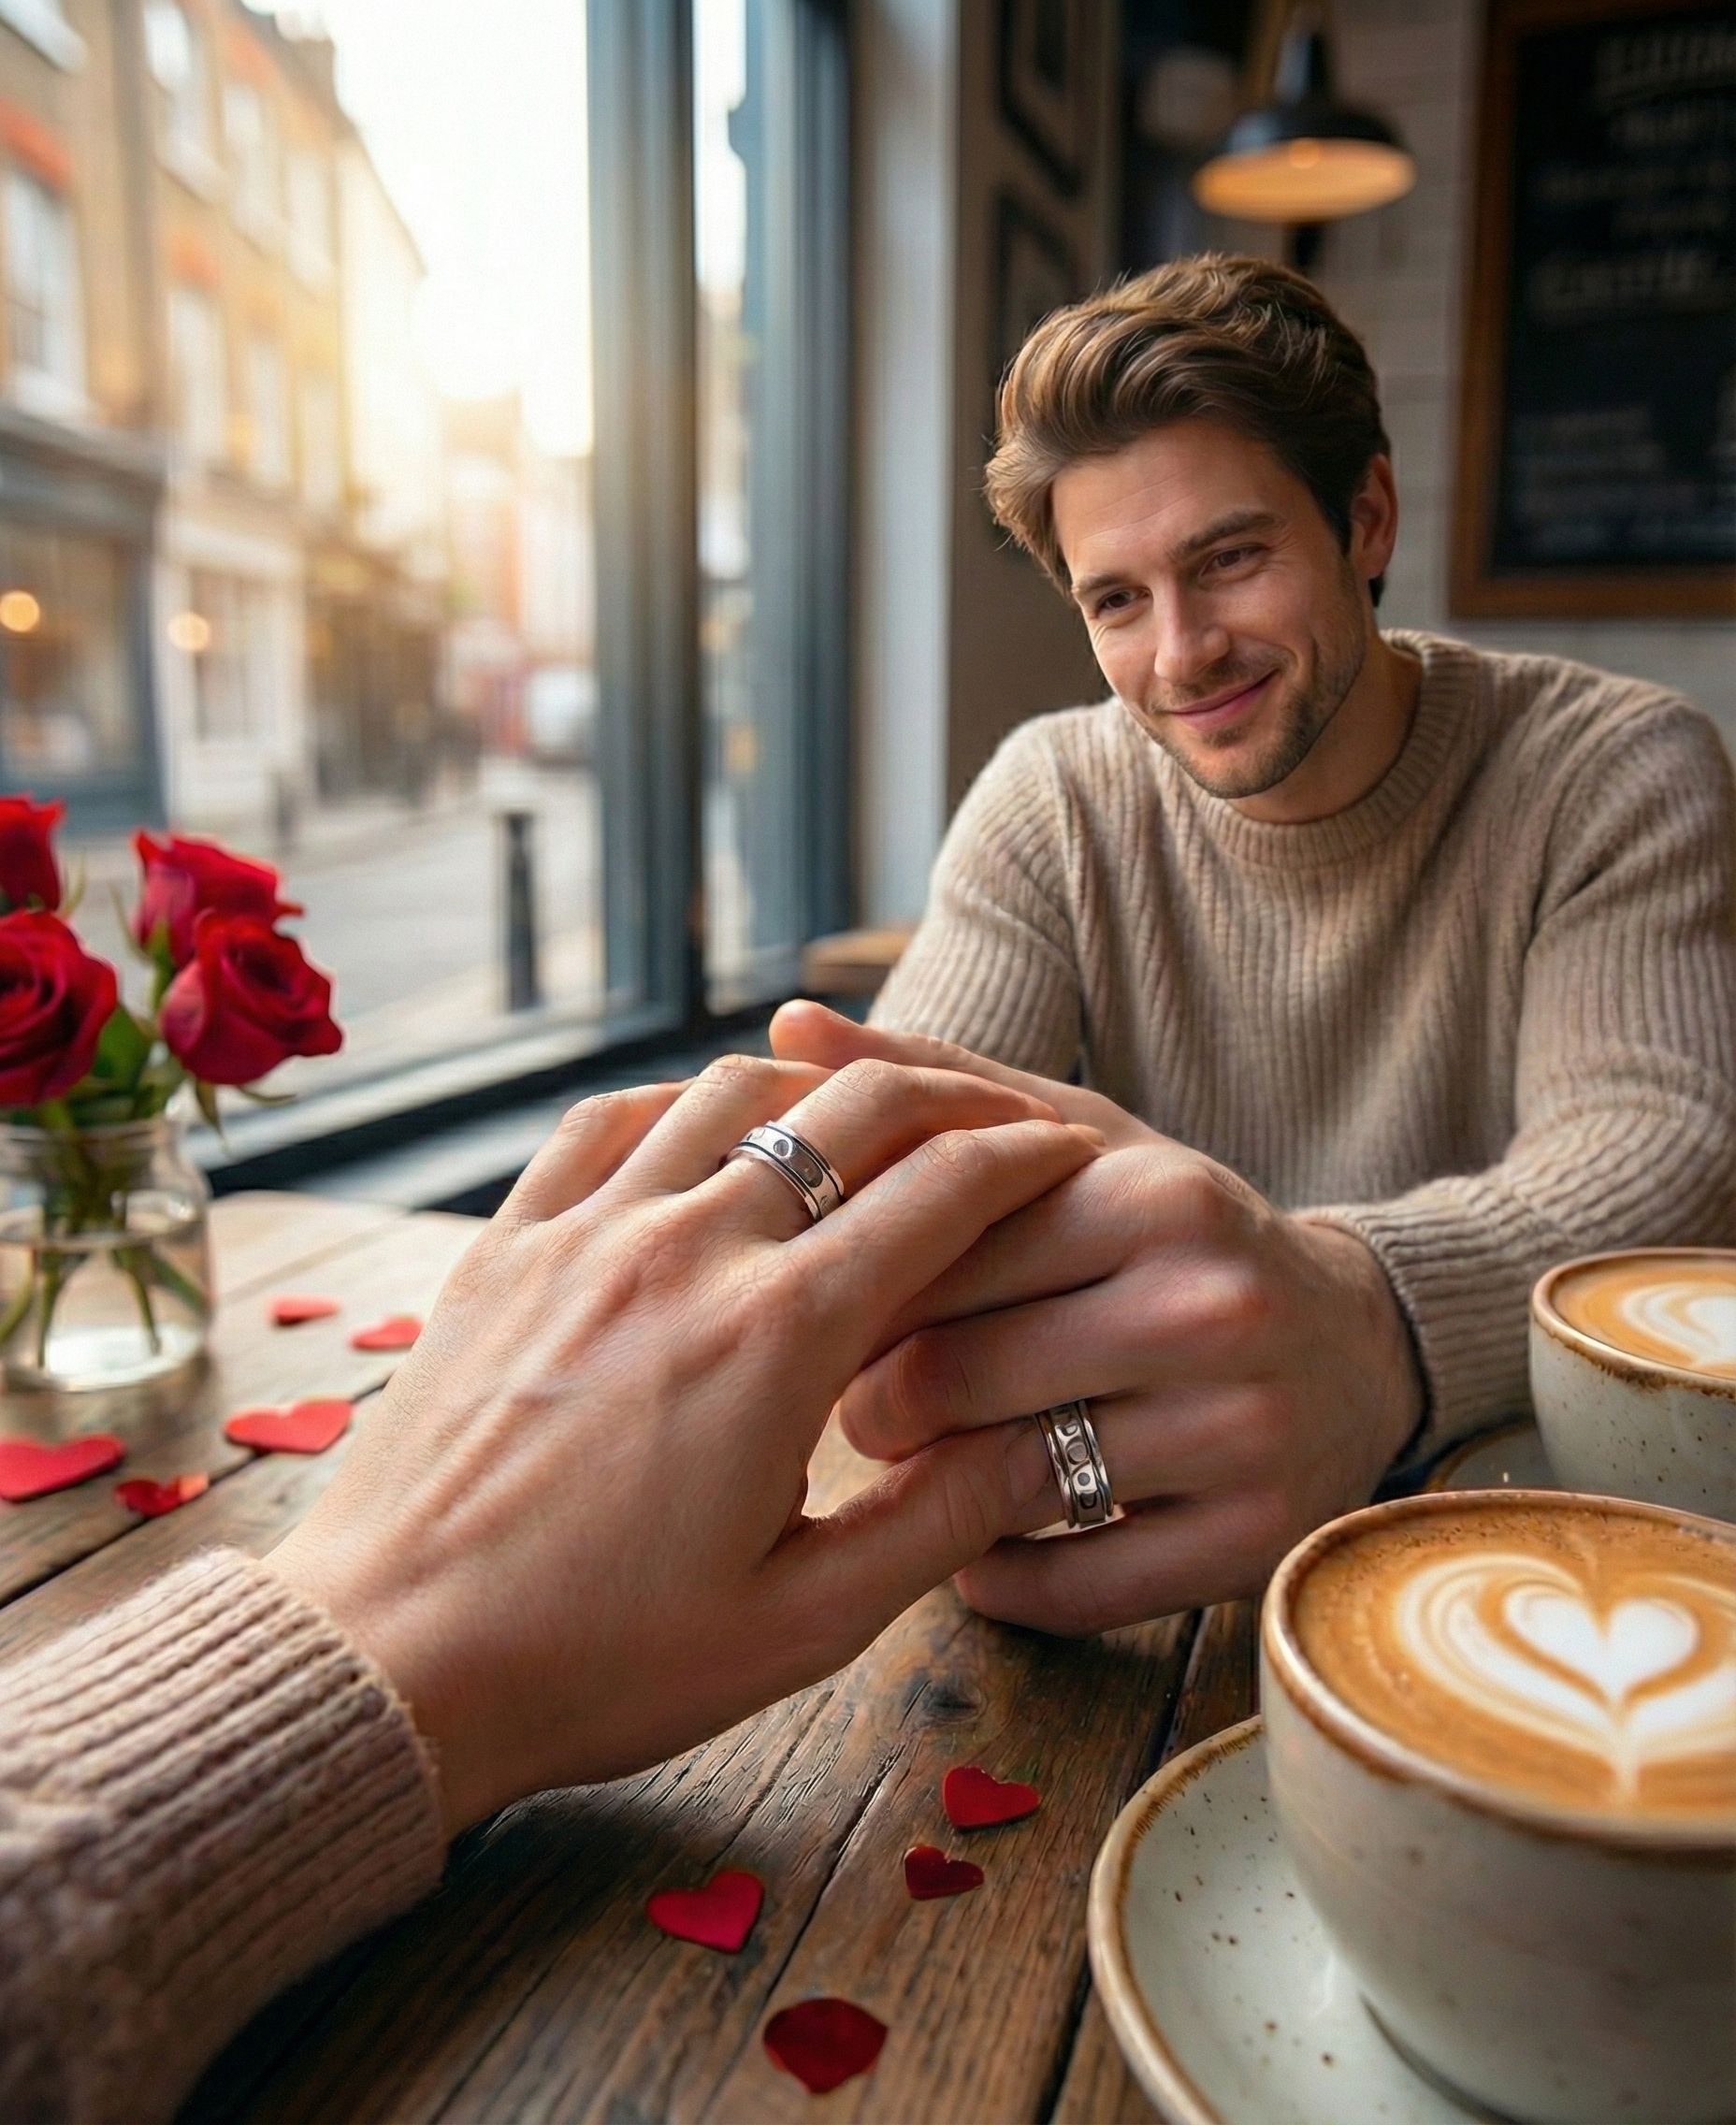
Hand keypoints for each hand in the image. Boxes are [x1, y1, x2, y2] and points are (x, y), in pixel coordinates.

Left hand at [264, 1055, 1100, 1834]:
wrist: (393, 1662)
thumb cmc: (600, 1661)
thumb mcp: (803, 1623)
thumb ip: (942, 1519)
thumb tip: (1052, 1448)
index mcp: (779, 1339)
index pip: (943, 1191)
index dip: (1028, 1156)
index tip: (1069, 1154)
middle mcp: (686, 1251)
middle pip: (850, 1110)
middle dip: (949, 1095)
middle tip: (994, 1118)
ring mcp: (584, 1235)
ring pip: (729, 1091)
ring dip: (819, 1085)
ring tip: (865, 1116)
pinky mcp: (506, 1246)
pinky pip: (605, 1122)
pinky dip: (683, 1102)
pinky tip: (710, 1133)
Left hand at [773, 1006, 1422, 1632]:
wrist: (1359, 1349)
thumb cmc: (1170, 1236)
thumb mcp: (1077, 1144)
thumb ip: (932, 1085)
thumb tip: (785, 1017)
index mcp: (1153, 1194)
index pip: (934, 1248)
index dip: (849, 1287)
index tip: (818, 1307)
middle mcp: (1210, 1306)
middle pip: (952, 1373)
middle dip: (874, 1398)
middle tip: (857, 1405)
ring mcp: (1245, 1433)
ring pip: (1004, 1483)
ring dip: (930, 1487)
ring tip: (916, 1461)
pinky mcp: (1255, 1542)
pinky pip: (1068, 1591)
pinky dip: (997, 1575)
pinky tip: (979, 1540)